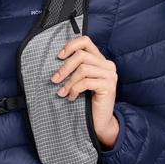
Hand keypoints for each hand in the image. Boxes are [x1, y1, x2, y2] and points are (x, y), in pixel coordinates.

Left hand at [50, 34, 119, 149]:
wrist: (100, 122)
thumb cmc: (87, 101)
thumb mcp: (80, 81)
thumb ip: (75, 69)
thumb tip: (56, 59)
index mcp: (100, 60)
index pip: (85, 41)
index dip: (70, 46)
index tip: (58, 57)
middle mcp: (107, 65)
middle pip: (81, 55)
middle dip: (64, 68)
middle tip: (54, 80)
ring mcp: (110, 75)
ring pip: (83, 69)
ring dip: (68, 82)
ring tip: (61, 92)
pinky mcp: (109, 85)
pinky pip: (86, 82)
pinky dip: (74, 90)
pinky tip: (71, 98)